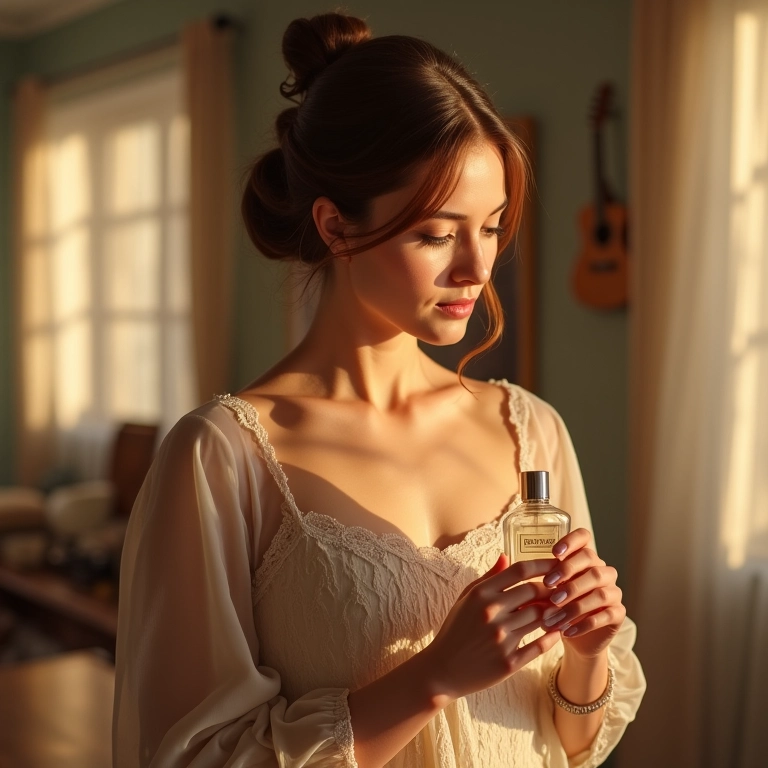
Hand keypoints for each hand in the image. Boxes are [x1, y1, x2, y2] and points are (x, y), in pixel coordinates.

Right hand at [420, 552, 560, 703]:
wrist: (442, 670)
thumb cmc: (454, 630)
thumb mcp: (465, 599)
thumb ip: (488, 578)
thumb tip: (506, 556)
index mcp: (481, 594)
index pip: (519, 571)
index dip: (542, 564)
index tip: (556, 564)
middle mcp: (492, 613)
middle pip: (533, 592)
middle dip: (551, 588)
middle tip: (561, 589)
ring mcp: (501, 639)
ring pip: (540, 617)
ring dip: (555, 612)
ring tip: (562, 608)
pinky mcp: (509, 662)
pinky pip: (539, 645)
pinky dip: (552, 637)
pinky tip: (557, 631)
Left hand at [540, 528, 625, 658]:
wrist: (572, 637)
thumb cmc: (553, 608)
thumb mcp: (540, 591)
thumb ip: (530, 577)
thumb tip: (503, 559)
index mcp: (583, 558)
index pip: (584, 538)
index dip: (571, 541)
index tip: (553, 552)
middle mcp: (601, 571)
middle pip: (592, 561)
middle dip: (569, 572)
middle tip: (548, 585)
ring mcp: (613, 592)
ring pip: (599, 591)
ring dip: (574, 604)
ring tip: (553, 616)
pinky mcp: (618, 614)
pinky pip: (606, 615)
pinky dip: (585, 623)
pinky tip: (567, 631)